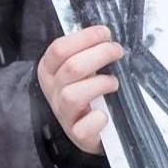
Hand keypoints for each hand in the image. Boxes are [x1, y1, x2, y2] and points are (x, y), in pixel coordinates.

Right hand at [37, 25, 123, 154]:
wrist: (87, 128)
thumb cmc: (86, 89)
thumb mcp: (80, 68)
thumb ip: (87, 51)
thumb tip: (105, 34)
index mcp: (49, 70)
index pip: (59, 49)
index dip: (84, 38)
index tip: (105, 33)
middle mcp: (52, 91)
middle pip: (71, 68)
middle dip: (100, 54)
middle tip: (117, 51)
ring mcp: (63, 114)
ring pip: (73, 95)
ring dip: (99, 84)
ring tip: (113, 83)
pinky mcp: (77, 135)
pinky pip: (83, 127)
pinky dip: (96, 119)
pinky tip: (105, 114)